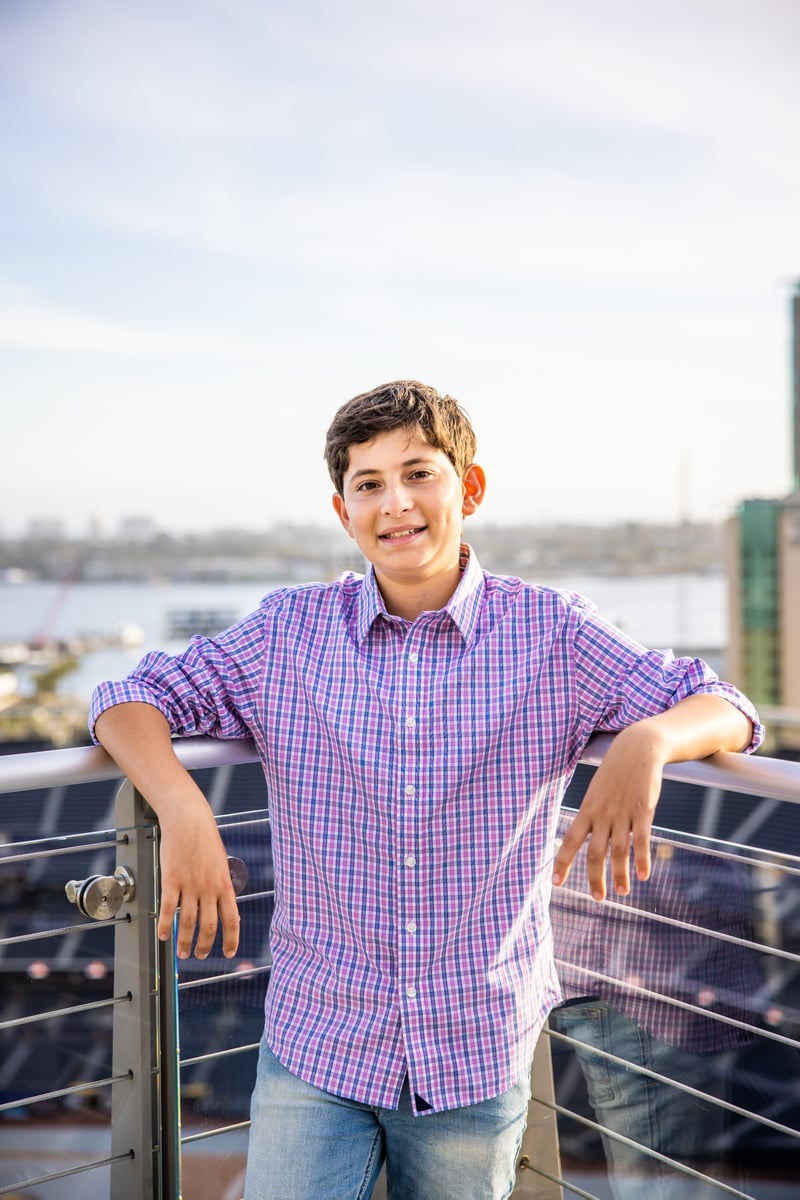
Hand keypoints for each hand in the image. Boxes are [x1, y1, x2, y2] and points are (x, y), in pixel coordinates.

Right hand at [157, 792, 240, 959]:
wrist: (188, 819)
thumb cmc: (204, 837)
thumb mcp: (220, 862)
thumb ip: (219, 883)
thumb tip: (220, 901)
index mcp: (224, 884)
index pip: (232, 919)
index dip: (231, 939)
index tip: (229, 953)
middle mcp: (209, 888)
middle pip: (209, 926)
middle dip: (204, 945)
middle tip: (199, 955)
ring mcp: (190, 885)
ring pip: (188, 922)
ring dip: (185, 941)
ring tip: (182, 953)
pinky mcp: (171, 880)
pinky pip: (168, 909)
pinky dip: (166, 925)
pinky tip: (163, 936)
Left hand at [553, 723, 664, 899]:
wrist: (637, 749)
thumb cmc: (614, 773)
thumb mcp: (596, 792)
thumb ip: (592, 816)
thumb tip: (587, 839)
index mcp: (587, 809)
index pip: (569, 840)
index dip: (562, 862)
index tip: (556, 882)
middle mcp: (602, 814)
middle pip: (595, 852)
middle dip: (594, 878)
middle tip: (597, 898)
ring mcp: (623, 813)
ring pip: (619, 850)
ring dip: (620, 874)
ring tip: (621, 892)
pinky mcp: (643, 810)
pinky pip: (642, 839)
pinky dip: (642, 859)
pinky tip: (643, 875)